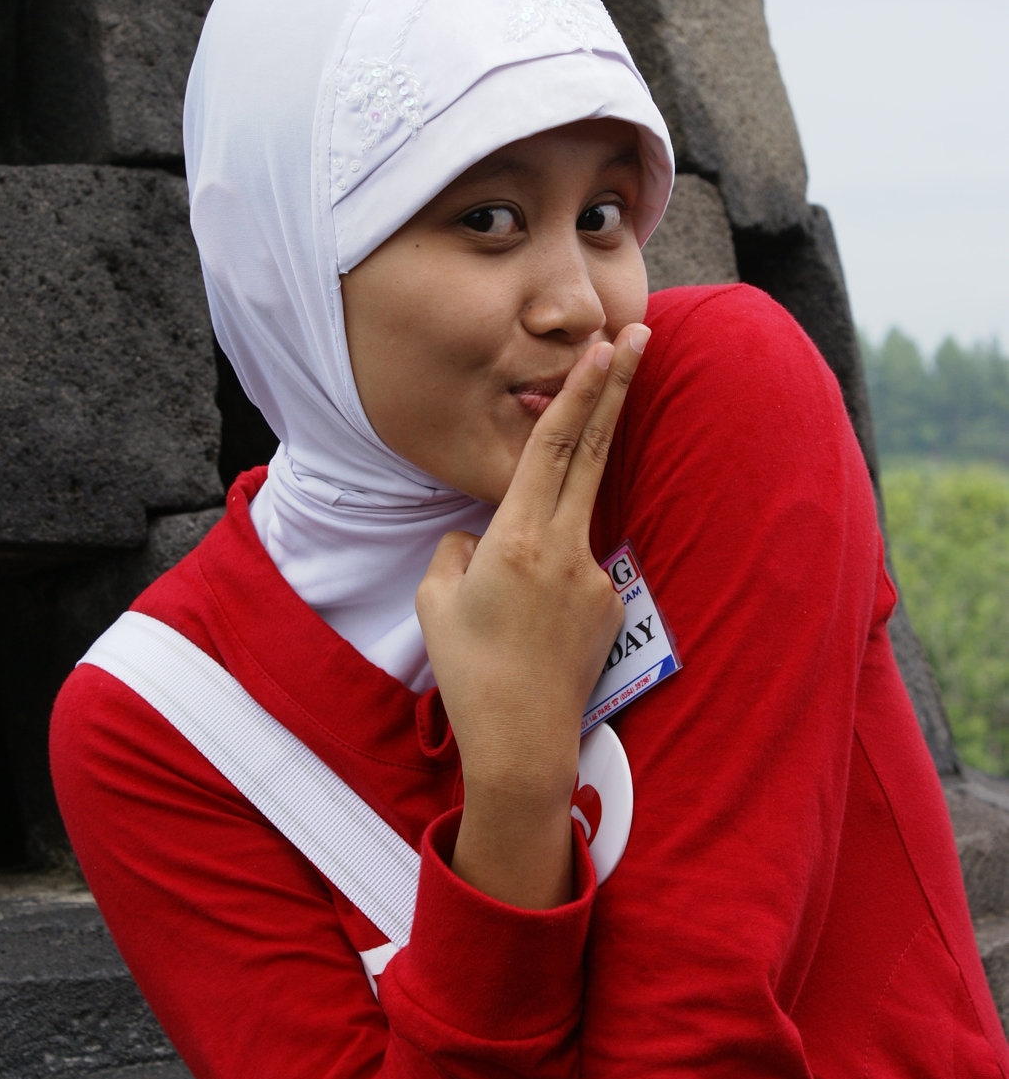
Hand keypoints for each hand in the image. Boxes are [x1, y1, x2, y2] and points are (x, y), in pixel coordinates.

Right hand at [416, 322, 649, 907]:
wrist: (523, 744)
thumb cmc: (468, 672)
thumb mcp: (435, 601)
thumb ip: (455, 548)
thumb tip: (476, 533)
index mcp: (516, 538)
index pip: (554, 447)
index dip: (581, 392)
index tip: (606, 348)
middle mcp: (564, 547)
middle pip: (595, 451)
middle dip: (619, 388)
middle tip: (643, 334)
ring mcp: (594, 576)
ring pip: (570, 522)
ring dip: (551, 525)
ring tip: (508, 616)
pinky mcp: (610, 604)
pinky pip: (572, 570)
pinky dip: (547, 583)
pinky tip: (525, 636)